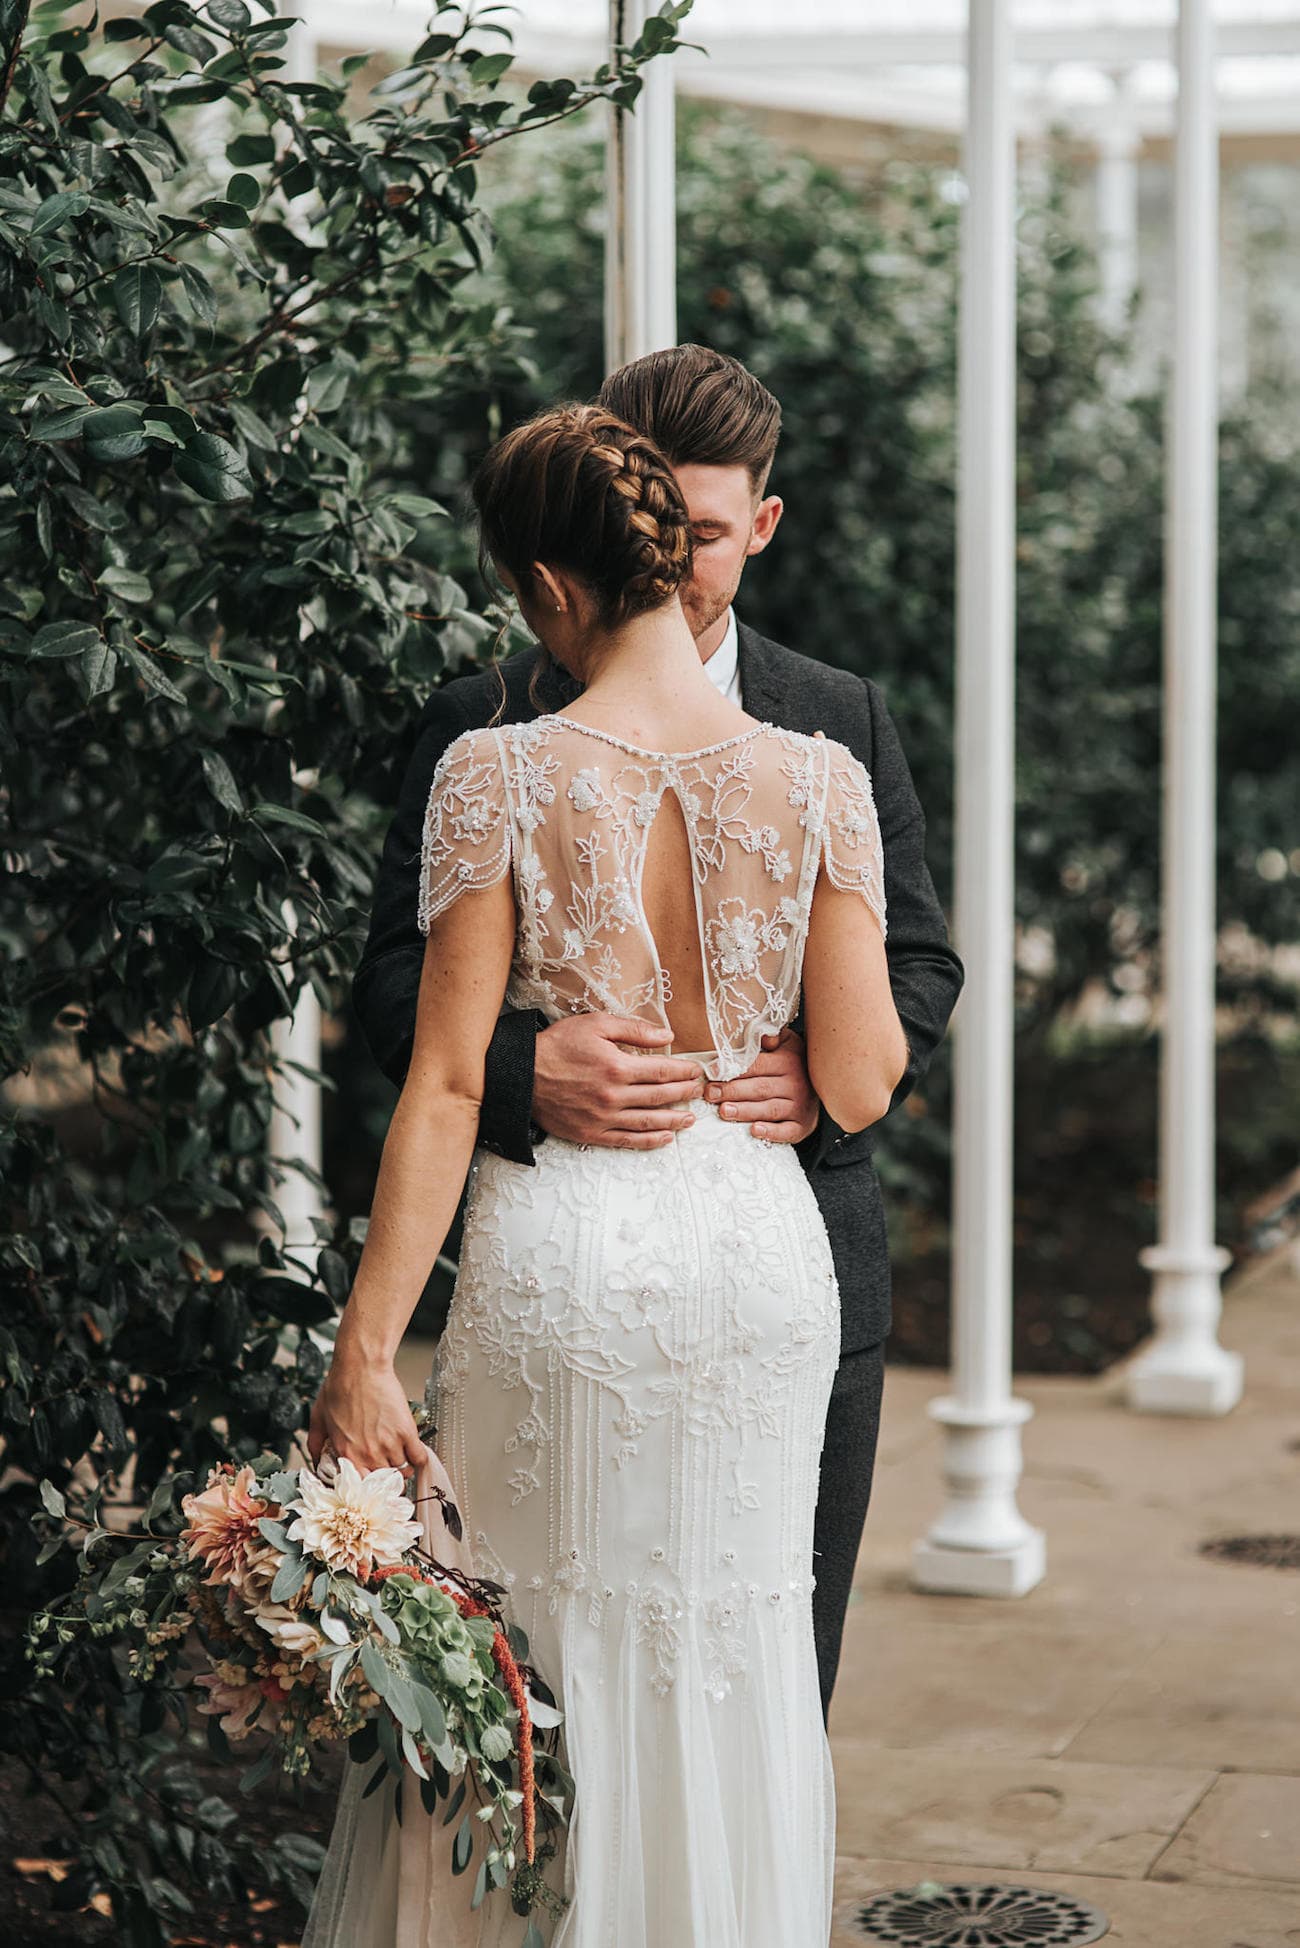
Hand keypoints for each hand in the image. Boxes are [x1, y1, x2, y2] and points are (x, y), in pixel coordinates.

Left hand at [306, 1349, 427, 1479]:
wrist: (361, 1367)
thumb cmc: (340, 1387)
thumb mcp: (318, 1418)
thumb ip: (315, 1443)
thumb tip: (315, 1459)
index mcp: (346, 1454)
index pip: (359, 1487)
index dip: (365, 1487)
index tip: (369, 1484)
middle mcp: (368, 1454)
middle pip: (383, 1482)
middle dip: (385, 1480)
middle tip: (386, 1472)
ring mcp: (389, 1444)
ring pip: (402, 1471)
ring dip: (402, 1468)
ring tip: (399, 1460)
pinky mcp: (406, 1431)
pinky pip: (419, 1457)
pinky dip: (419, 1459)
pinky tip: (414, 1454)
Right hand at [532, 1012, 703, 1148]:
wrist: (522, 1075)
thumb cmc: (557, 1045)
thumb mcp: (595, 1024)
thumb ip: (633, 1029)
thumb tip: (667, 1034)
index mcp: (617, 1066)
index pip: (663, 1071)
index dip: (684, 1071)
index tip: (695, 1070)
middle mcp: (614, 1095)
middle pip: (660, 1096)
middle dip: (684, 1094)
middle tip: (698, 1092)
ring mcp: (604, 1118)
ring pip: (649, 1122)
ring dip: (674, 1121)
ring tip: (691, 1119)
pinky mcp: (592, 1133)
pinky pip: (628, 1141)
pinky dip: (650, 1141)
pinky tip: (666, 1139)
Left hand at [705, 1025, 819, 1143]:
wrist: (822, 1087)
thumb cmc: (794, 1063)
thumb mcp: (786, 1043)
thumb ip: (770, 1036)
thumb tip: (764, 1036)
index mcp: (788, 1061)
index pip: (757, 1065)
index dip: (734, 1068)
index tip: (712, 1072)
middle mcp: (795, 1084)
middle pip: (760, 1088)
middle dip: (733, 1091)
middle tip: (710, 1094)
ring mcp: (799, 1106)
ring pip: (770, 1109)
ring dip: (746, 1111)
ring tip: (724, 1111)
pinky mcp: (801, 1125)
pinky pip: (787, 1131)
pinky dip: (771, 1132)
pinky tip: (755, 1130)